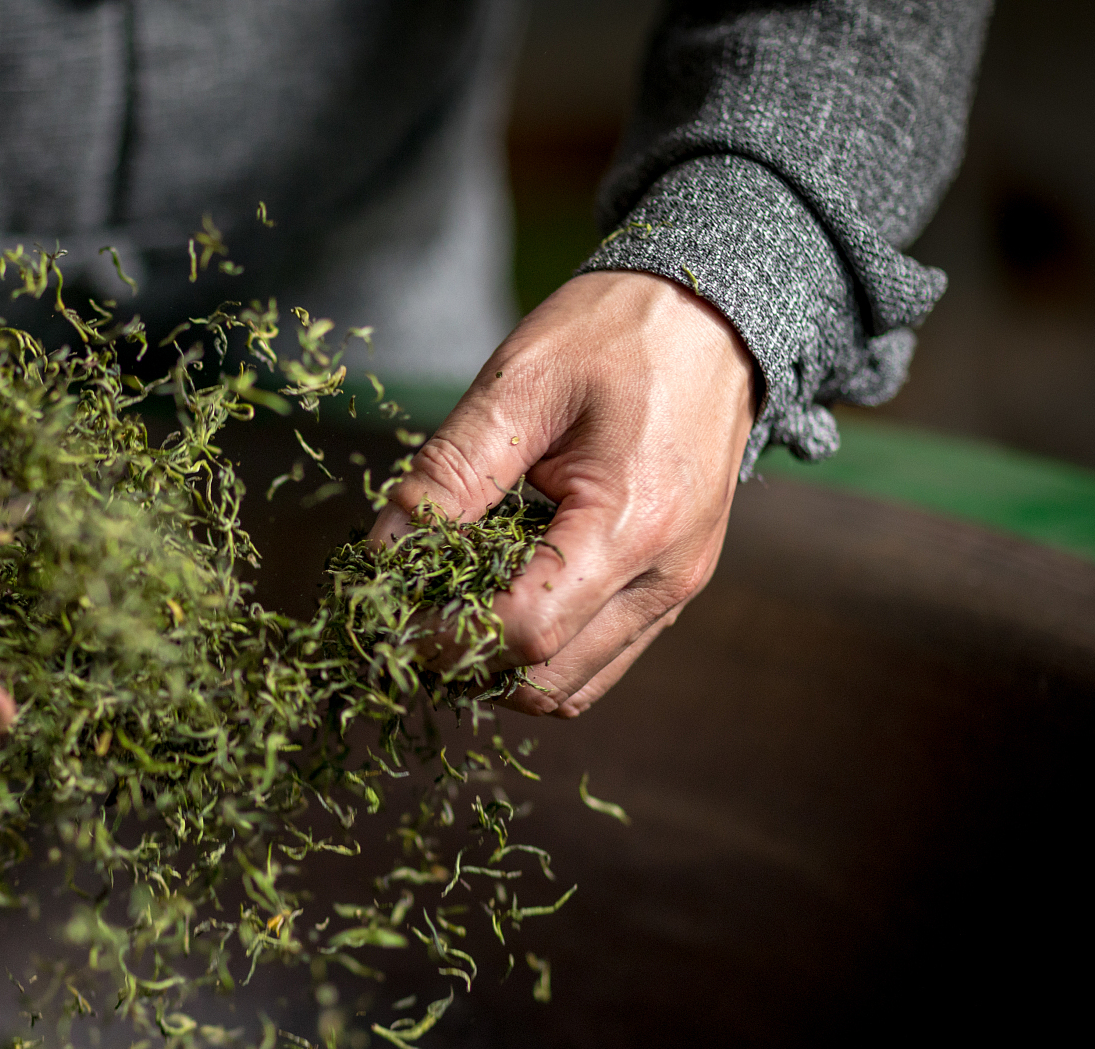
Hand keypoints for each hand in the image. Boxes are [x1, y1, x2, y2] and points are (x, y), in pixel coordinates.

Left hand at [370, 270, 755, 715]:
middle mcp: (666, 577)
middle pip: (547, 681)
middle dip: (463, 663)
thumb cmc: (616, 333)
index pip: (524, 632)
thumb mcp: (519, 385)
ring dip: (499, 669)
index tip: (387, 612)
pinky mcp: (670, 589)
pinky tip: (494, 600)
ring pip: (573, 688)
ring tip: (444, 610)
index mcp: (632, 523)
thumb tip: (381, 553)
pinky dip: (538, 654)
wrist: (713, 315)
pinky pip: (598, 659)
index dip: (443, 637)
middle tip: (404, 614)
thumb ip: (447, 475)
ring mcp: (675, 591)